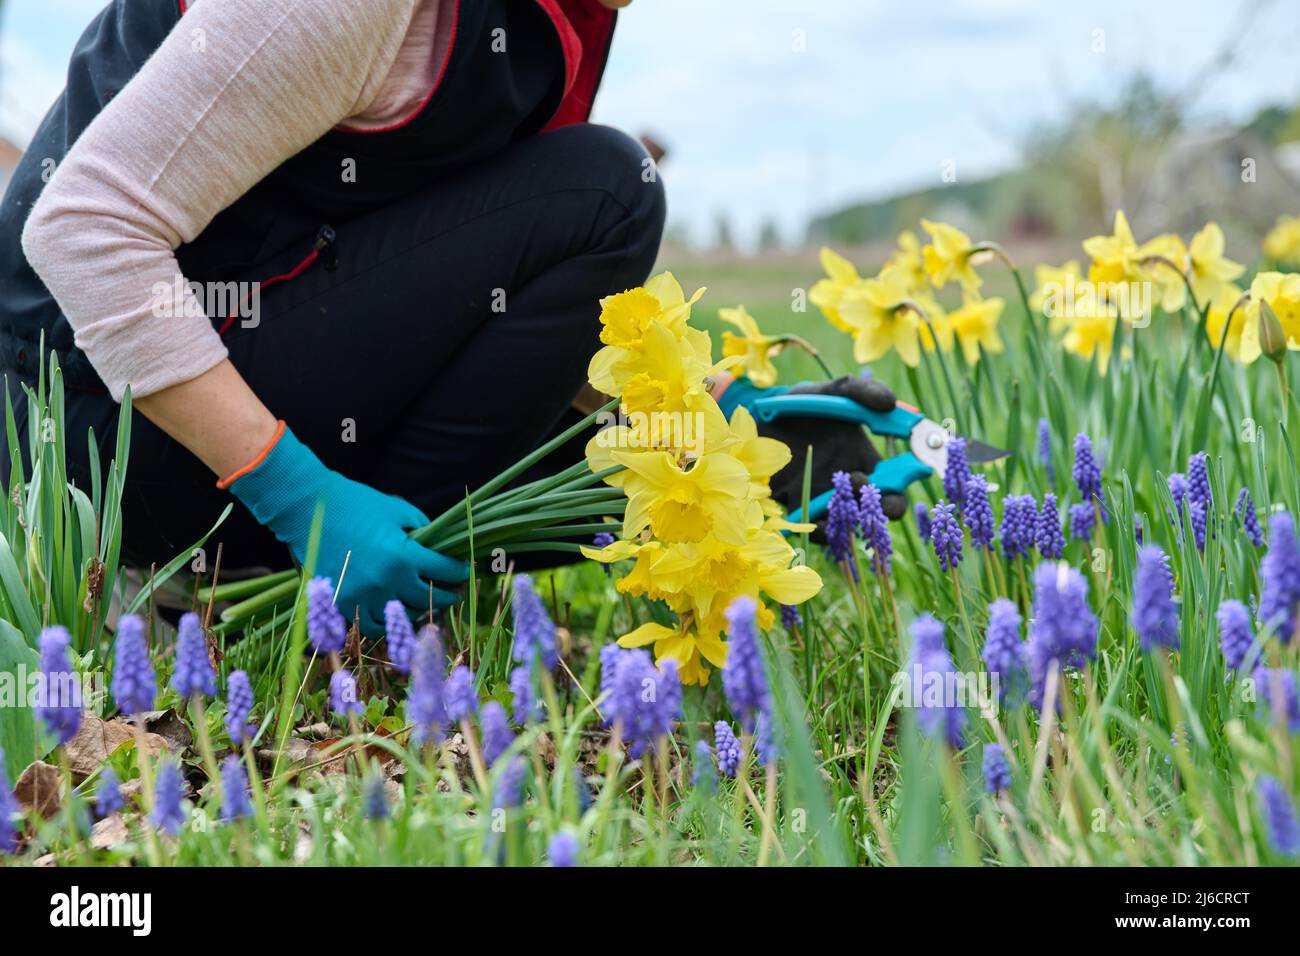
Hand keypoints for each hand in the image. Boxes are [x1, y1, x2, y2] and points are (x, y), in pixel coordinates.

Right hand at [228, 426, 468, 634]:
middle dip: (447, 594)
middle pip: (429, 599)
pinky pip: (371, 626)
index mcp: (403, 557)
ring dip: (418, 611)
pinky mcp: (342, 604)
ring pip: (402, 618)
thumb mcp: (398, 510)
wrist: (309, 509)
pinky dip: (386, 623)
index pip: (445, 572)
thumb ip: (422, 529)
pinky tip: (394, 614)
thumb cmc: (356, 503)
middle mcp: (386, 583)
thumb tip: (438, 546)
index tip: (463, 570)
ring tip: (426, 604)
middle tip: (454, 591)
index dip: (459, 571)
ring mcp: (363, 597)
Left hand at [718, 374, 908, 521]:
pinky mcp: (794, 507)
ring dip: (843, 521)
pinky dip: (815, 528)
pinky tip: (810, 517)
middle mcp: (846, 487)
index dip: (896, 499)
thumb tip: (890, 403)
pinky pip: (810, 528)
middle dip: (873, 511)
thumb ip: (861, 392)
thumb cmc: (804, 404)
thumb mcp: (831, 391)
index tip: (890, 493)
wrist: (759, 417)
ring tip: (830, 504)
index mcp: (864, 461)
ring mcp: (820, 499)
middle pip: (872, 515)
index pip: (892, 490)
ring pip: (842, 526)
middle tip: (855, 482)